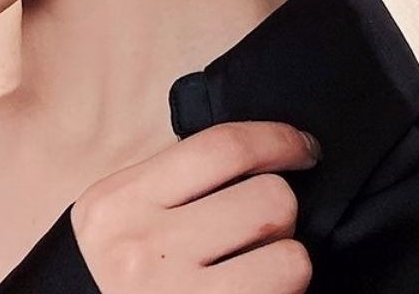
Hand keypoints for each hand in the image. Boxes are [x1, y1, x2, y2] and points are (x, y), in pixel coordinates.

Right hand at [69, 120, 320, 292]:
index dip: (277, 139)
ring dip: (286, 258)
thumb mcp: (122, 210)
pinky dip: (281, 292)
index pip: (223, 148)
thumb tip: (255, 154)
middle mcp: (147, 246)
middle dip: (280, 207)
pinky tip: (255, 288)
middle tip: (263, 224)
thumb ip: (175, 180)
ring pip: (290, 259)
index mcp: (125, 199)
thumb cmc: (114, 266)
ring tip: (258, 263)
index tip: (304, 147)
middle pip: (268, 199)